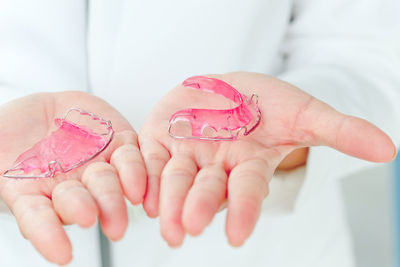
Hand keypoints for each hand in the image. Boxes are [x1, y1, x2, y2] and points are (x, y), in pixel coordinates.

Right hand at [0, 91, 145, 264]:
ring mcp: (97, 165)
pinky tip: (142, 185)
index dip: (49, 236)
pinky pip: (131, 157)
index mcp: (36, 193)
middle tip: (95, 219)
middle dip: (90, 209)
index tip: (63, 255)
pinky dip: (138, 171)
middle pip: (81, 202)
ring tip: (128, 198)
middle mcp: (71, 186)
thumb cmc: (16, 136)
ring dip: (117, 194)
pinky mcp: (119, 143)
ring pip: (108, 182)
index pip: (39, 219)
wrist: (46, 112)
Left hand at [139, 72, 394, 246]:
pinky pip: (148, 160)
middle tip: (187, 229)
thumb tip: (389, 150)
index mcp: (248, 164)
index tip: (238, 237)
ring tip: (162, 220)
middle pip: (205, 190)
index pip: (248, 190)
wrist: (229, 89)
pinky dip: (142, 174)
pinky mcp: (160, 139)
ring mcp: (186, 154)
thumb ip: (340, 131)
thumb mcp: (305, 112)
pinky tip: (137, 191)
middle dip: (198, 207)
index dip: (244, 210)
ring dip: (167, 200)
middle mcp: (215, 167)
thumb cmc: (269, 104)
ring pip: (173, 180)